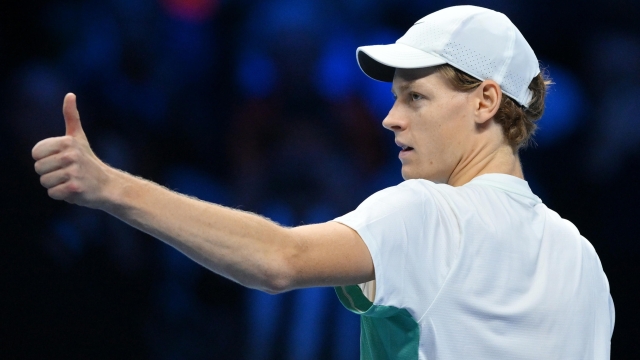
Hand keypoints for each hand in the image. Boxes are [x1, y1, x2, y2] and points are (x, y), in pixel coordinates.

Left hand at [32, 93, 112, 208]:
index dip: (45, 159)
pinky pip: (53, 193)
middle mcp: (71, 155)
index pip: (36, 153)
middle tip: (67, 173)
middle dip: (50, 174)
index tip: (61, 160)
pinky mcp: (75, 188)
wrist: (108, 185)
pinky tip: (74, 190)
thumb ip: (71, 116)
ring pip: (45, 182)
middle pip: (38, 169)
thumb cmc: (88, 161)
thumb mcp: (78, 137)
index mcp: (67, 142)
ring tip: (71, 181)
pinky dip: (62, 195)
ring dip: (56, 185)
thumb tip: (70, 94)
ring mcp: (74, 172)